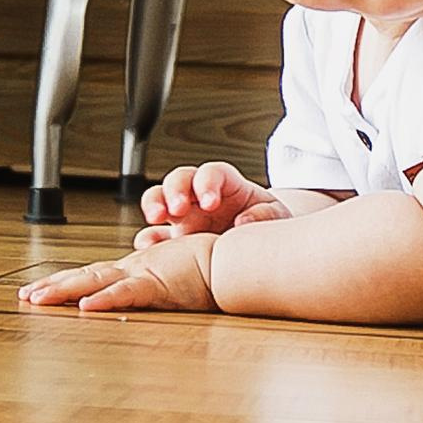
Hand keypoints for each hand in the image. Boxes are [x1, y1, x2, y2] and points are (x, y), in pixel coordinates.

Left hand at [19, 229, 217, 313]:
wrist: (236, 259)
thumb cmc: (214, 269)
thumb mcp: (179, 284)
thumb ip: (161, 290)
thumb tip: (148, 304)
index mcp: (139, 270)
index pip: (96, 275)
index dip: (69, 282)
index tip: (45, 290)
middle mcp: (136, 269)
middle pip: (86, 276)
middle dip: (54, 286)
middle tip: (27, 296)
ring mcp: (145, 275)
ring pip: (96, 281)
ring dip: (65, 290)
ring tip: (38, 299)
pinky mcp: (159, 284)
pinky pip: (128, 293)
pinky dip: (107, 299)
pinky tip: (87, 306)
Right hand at [136, 161, 289, 246]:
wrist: (259, 246)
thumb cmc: (266, 223)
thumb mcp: (275, 216)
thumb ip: (265, 214)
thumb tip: (246, 221)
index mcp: (226, 185)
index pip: (212, 173)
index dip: (207, 183)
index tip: (210, 202)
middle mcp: (200, 196)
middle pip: (179, 179)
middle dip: (175, 190)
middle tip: (178, 208)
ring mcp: (183, 216)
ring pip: (158, 199)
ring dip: (154, 205)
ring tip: (156, 218)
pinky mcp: (173, 239)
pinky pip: (152, 236)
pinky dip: (147, 241)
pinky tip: (148, 249)